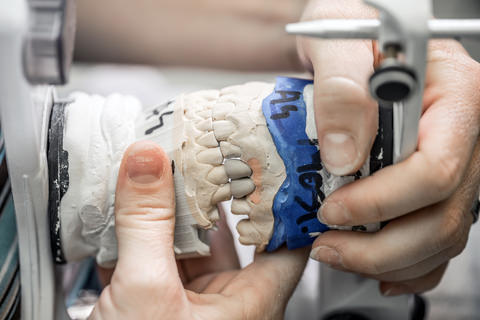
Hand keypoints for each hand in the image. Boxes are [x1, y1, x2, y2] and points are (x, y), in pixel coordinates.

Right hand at [90, 141, 307, 319]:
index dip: (283, 199)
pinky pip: (158, 257)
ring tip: (162, 171)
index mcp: (250, 303)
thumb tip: (147, 163)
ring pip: (189, 242)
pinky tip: (127, 210)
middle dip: (212, 192)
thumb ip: (147, 224)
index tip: (270, 160)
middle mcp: (227, 302)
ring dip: (170, 210)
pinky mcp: (160, 303)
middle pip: (232, 232)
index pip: (287, 239)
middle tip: (204, 152)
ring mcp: (192, 302)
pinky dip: (142, 233)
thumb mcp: (145, 293)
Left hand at [297, 0, 479, 294]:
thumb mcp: (338, 41)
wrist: (348, 39)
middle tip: (327, 246)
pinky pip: (440, 236)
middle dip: (381, 244)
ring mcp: (454, 159)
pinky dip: (411, 264)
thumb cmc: (350, 33)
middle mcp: (462, 131)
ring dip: (388, 259)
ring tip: (337, 254)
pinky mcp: (436, 180)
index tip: (332, 210)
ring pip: (442, 233)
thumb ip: (342, 88)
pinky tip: (381, 270)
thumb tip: (344, 154)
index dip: (382, 201)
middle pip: (443, 213)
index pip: (435, 168)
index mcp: (455, 94)